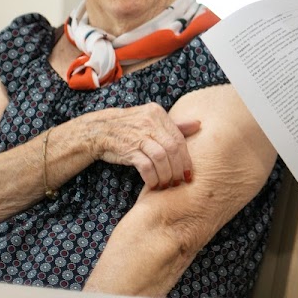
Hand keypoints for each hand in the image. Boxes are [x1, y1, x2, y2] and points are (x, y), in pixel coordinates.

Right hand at [70, 103, 198, 189]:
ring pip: (161, 158)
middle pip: (172, 149)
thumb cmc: (131, 128)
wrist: (99, 130)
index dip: (186, 159)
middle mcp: (149, 121)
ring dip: (166, 175)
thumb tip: (199, 124)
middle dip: (178, 169)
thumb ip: (175, 126)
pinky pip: (145, 165)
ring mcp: (137, 134)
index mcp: (158, 113)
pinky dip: (152, 177)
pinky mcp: (127, 148)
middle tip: (179, 182)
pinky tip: (153, 184)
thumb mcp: (152, 122)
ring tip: (166, 184)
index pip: (179, 139)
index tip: (189, 174)